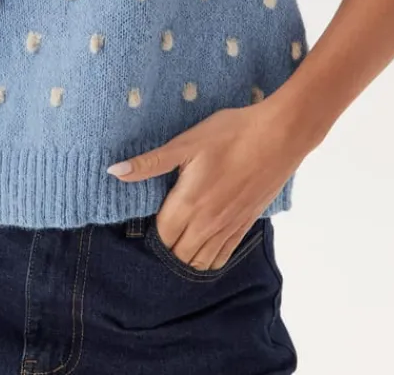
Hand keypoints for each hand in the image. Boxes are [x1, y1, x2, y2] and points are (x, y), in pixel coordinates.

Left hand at [106, 97, 309, 269]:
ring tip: (178, 238)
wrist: (279, 136)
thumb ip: (150, 163)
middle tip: (161, 225)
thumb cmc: (230, 133)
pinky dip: (209, 258)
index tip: (146, 217)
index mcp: (189, 203)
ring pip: (200, 260)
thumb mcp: (186, 143)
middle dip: (166, 245)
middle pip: (178, 253)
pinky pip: (223, 257)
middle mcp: (208, 223)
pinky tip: (203, 245)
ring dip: (186, 255)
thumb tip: (114, 172)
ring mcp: (229, 227)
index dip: (149, 230)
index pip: (160, 236)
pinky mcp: (246, 225)